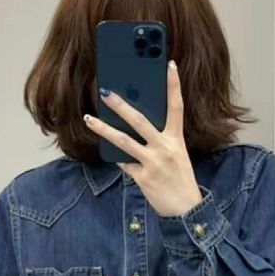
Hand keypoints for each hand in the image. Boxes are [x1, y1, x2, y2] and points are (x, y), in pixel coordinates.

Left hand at [83, 60, 202, 216]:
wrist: (185, 210)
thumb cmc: (181, 180)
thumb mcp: (177, 155)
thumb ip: (162, 140)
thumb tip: (140, 125)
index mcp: (176, 140)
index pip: (176, 107)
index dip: (174, 85)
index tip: (169, 65)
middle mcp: (165, 148)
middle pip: (140, 121)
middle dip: (121, 105)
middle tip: (105, 92)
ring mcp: (153, 163)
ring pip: (124, 141)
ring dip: (104, 129)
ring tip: (89, 118)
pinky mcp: (143, 177)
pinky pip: (124, 163)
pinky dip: (115, 156)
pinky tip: (105, 149)